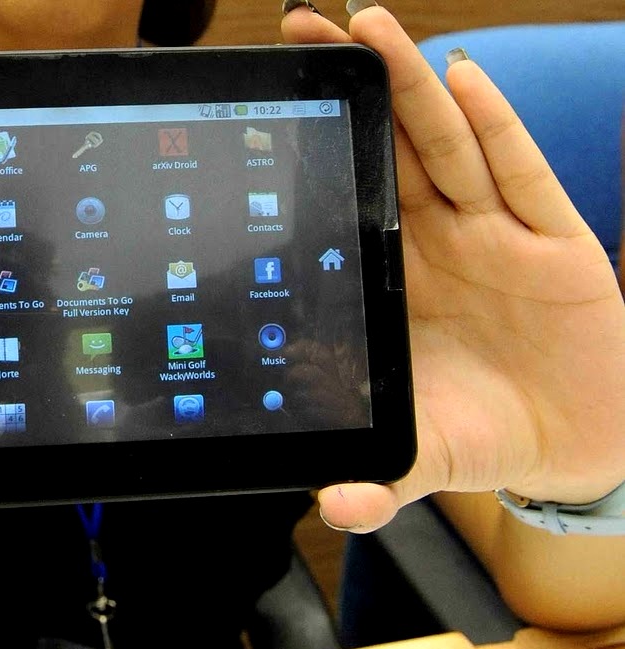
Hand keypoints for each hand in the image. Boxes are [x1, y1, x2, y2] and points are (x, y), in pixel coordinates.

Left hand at [281, 4, 624, 531]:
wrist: (574, 446)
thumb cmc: (486, 430)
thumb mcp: (424, 451)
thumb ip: (380, 477)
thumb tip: (332, 507)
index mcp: (392, 276)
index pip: (344, 195)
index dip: (313, 145)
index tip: (268, 98)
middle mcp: (437, 242)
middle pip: (388, 148)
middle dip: (352, 86)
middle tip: (302, 28)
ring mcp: (496, 235)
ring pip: (446, 145)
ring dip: (412, 84)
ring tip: (371, 28)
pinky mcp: (555, 243)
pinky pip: (521, 173)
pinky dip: (496, 125)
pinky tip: (466, 77)